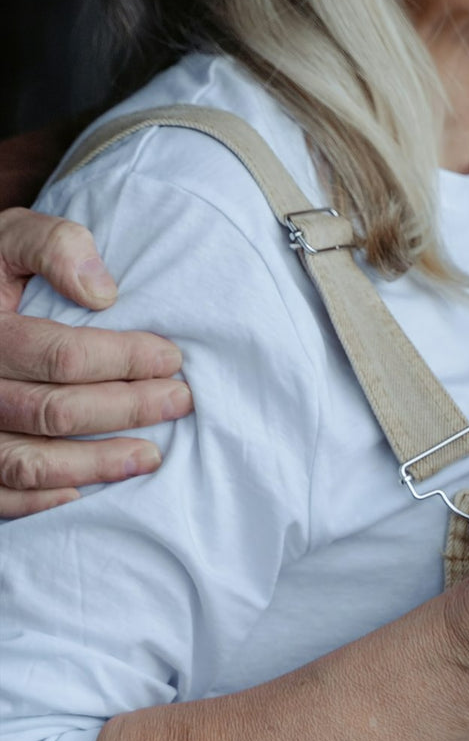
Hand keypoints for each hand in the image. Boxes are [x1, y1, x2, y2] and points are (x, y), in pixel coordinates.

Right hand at [0, 208, 192, 515]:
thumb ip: (53, 246)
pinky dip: (37, 501)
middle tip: (180, 401)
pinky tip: (82, 493)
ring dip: (96, 465)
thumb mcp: (10, 239)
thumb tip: (103, 293)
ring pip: (28, 462)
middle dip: (128, 409)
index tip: (172, 359)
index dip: (125, 360)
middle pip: (55, 411)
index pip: (62, 355)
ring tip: (151, 456)